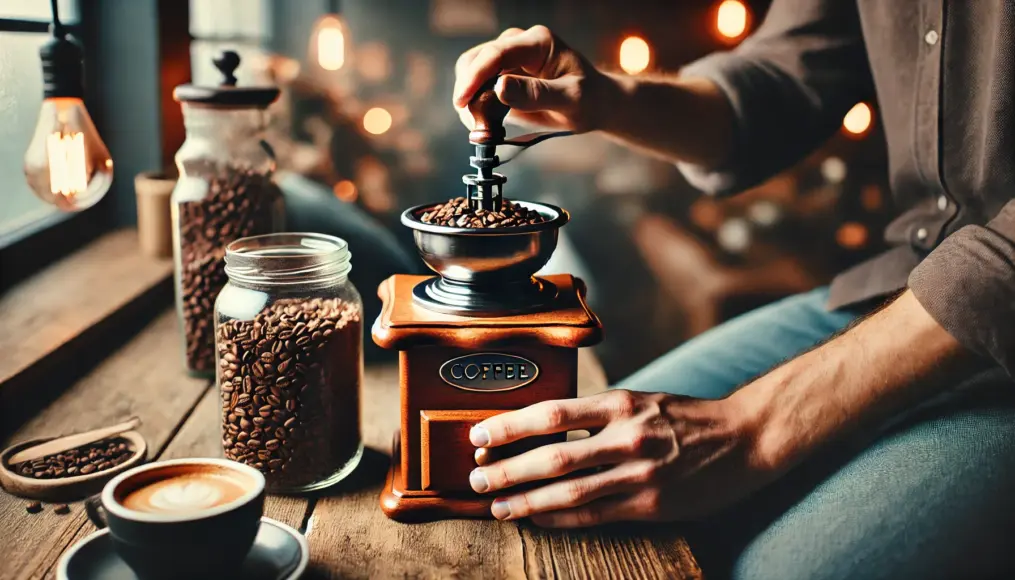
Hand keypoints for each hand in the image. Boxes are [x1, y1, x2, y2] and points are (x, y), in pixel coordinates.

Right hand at [452, 25, 607, 132]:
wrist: (592, 104)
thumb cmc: (588, 99)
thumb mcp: (570, 99)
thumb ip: (537, 94)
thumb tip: (499, 88)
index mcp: (538, 42)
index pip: (496, 54)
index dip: (475, 76)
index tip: (462, 101)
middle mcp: (518, 44)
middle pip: (475, 60)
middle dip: (469, 92)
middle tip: (478, 124)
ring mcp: (507, 58)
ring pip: (469, 73)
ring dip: (469, 101)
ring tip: (484, 127)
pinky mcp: (500, 75)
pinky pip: (476, 87)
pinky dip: (475, 106)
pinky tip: (488, 123)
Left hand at [467, 389, 779, 527]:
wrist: (746, 438)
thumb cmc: (686, 417)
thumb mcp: (641, 400)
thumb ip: (597, 413)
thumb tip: (544, 426)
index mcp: (621, 404)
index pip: (551, 413)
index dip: (510, 426)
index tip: (479, 434)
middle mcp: (627, 437)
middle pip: (553, 456)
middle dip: (507, 468)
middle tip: (475, 476)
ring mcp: (640, 475)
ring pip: (569, 492)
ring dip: (526, 501)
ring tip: (496, 505)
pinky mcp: (652, 505)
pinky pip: (595, 516)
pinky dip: (560, 519)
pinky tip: (536, 520)